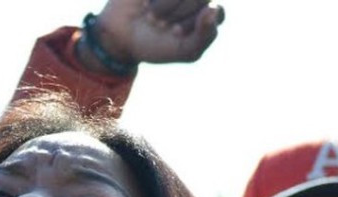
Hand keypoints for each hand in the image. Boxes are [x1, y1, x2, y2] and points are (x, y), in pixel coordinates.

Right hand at [90, 0, 225, 65]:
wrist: (121, 37)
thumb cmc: (157, 45)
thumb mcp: (184, 51)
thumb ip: (205, 35)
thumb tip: (213, 8)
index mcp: (209, 14)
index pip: (216, 11)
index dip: (194, 24)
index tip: (175, 33)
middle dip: (178, 14)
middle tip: (160, 25)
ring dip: (166, 5)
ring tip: (151, 17)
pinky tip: (145, 3)